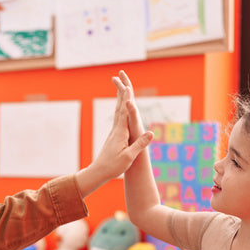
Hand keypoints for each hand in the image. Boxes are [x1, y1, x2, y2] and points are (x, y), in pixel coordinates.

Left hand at [75, 74, 152, 194]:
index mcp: (120, 132)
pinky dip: (120, 110)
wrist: (98, 172)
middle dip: (121, 92)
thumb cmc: (113, 166)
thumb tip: (151, 133)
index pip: (124, 112)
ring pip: (117, 112)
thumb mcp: (129, 157)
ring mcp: (114, 133)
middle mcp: (116, 130)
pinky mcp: (114, 137)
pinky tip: (121, 110)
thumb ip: (140, 144)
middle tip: (121, 77)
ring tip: (122, 88)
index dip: (127, 98)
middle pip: (119, 107)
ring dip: (120, 98)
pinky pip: (118, 119)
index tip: (128, 86)